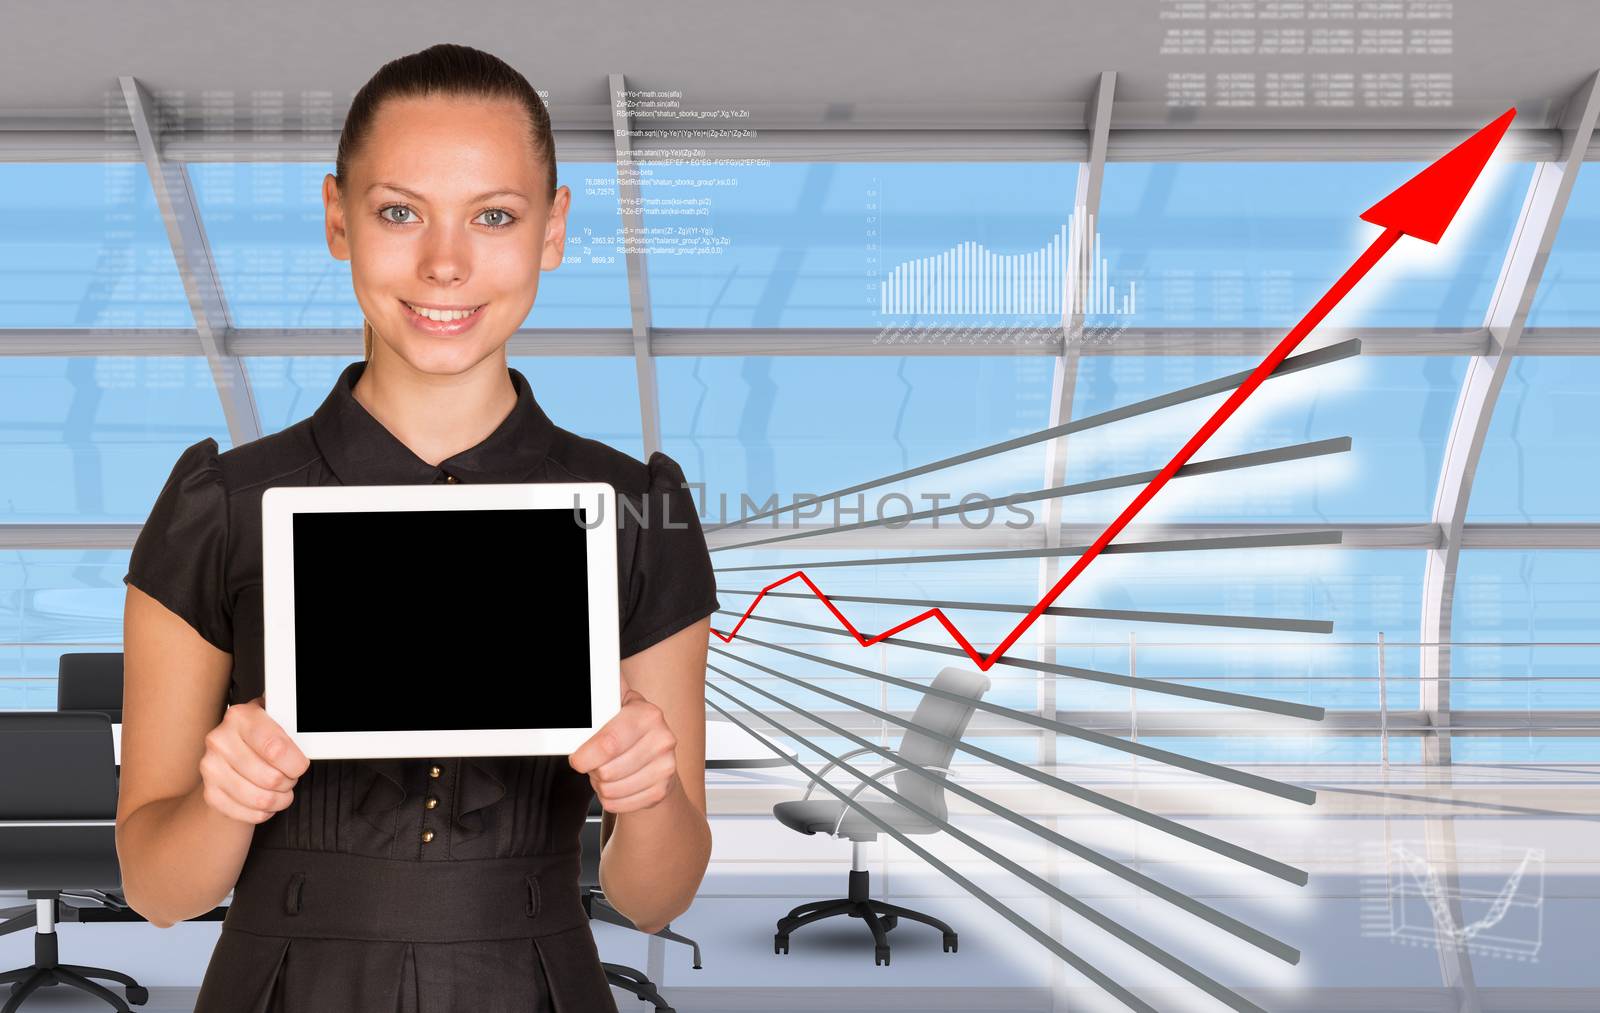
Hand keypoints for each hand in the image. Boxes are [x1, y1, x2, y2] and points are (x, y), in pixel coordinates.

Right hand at [197, 695, 310, 824]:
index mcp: (241, 717)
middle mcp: (220, 740)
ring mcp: (211, 768)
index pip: (276, 749)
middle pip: (270, 778)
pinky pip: (246, 813)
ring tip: (281, 790)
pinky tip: (266, 801)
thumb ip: (293, 728)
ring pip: (260, 799)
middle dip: (289, 782)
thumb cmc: (262, 736)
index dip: (295, 764)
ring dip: (279, 799)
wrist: (232, 750)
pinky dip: (263, 812)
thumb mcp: (277, 722)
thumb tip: (313, 738)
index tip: (300, 766)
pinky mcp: (209, 792)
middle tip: (289, 776)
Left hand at [569, 687, 679, 813]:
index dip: (586, 755)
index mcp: (648, 715)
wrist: (655, 753)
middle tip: (598, 760)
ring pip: (611, 790)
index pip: (609, 743)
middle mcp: (662, 739)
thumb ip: (598, 696)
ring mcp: (666, 766)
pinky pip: (619, 803)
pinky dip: (611, 798)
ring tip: (610, 769)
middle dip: (594, 769)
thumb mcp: (614, 706)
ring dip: (602, 784)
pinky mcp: (662, 790)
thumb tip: (587, 674)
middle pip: (607, 771)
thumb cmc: (627, 728)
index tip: (578, 758)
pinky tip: (619, 783)